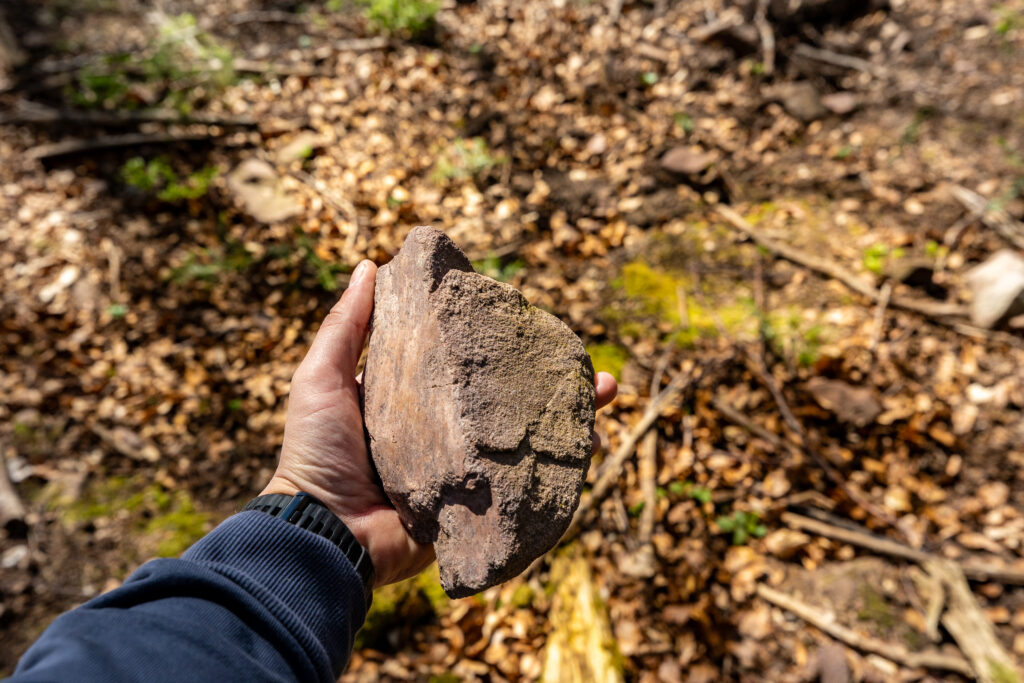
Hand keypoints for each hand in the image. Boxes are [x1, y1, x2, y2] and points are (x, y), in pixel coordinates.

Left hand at [262, 259, 616, 587]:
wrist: (325, 536)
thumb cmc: (317, 453)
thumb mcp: (322, 378)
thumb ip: (346, 326)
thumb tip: (370, 264)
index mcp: (409, 403)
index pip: (459, 365)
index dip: (490, 343)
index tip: (521, 317)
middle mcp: (441, 435)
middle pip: (502, 401)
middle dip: (543, 378)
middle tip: (577, 355)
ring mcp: (464, 472)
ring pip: (524, 440)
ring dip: (567, 417)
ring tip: (605, 390)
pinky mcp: (478, 508)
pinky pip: (524, 485)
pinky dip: (560, 468)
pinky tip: (591, 444)